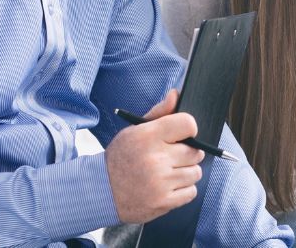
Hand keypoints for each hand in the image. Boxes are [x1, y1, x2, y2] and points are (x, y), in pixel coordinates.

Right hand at [105, 90, 205, 223]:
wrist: (100, 191)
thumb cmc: (122, 158)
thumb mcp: (135, 131)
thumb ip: (160, 113)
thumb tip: (177, 94)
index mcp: (147, 137)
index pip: (188, 124)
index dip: (189, 130)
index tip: (182, 135)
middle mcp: (155, 159)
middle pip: (196, 152)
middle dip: (186, 154)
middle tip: (170, 157)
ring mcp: (160, 182)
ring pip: (196, 172)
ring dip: (185, 173)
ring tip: (167, 173)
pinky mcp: (163, 202)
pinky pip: (191, 191)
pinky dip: (183, 190)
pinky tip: (166, 187)